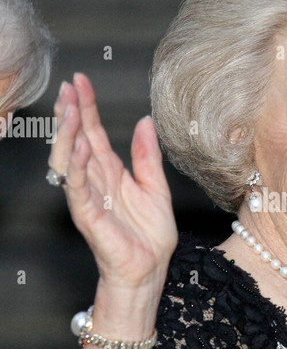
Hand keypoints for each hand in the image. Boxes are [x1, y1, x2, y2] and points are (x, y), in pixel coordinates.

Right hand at [49, 73, 177, 288]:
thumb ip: (148, 156)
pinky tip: (80, 146)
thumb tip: (145, 121)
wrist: (150, 269)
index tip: (80, 80)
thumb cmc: (151, 235)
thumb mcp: (156, 186)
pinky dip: (77, 166)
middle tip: (69, 86)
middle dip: (71, 112)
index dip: (86, 106)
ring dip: (68, 133)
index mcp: (111, 171)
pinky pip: (78, 187)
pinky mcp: (88, 215)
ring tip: (70, 108)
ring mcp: (88, 197)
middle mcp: (95, 180)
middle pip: (77, 139)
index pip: (93, 132)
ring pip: (70, 159)